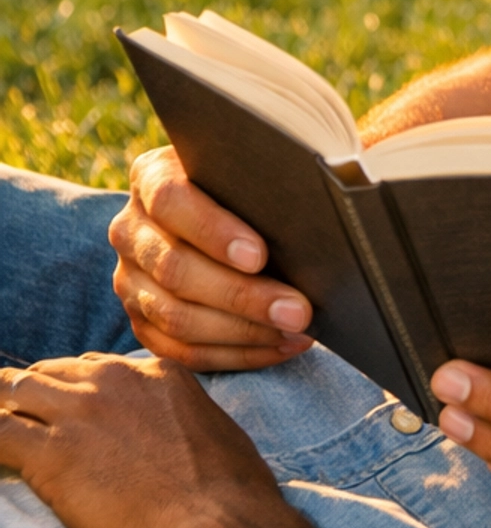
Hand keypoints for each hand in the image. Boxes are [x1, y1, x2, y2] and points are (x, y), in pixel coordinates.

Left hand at [0, 355, 289, 527]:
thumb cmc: (233, 495)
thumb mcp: (215, 431)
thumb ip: (179, 418)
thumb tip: (170, 437)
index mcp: (156, 372)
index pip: (95, 367)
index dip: (77, 392)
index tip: (71, 415)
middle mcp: (114, 380)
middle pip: (50, 373)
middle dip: (34, 397)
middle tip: (26, 424)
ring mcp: (78, 413)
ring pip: (14, 391)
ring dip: (6, 412)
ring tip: (5, 432)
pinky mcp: (49, 454)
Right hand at [109, 146, 312, 370]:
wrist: (217, 217)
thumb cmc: (247, 189)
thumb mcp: (250, 173)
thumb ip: (270, 180)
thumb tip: (323, 198)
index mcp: (152, 178)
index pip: (172, 201)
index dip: (214, 230)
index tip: (260, 255)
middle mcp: (130, 229)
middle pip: (176, 268)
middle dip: (243, 296)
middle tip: (298, 310)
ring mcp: (130, 280)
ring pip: (176, 317)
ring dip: (244, 331)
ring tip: (296, 331)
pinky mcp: (142, 321)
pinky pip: (182, 352)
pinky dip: (237, 354)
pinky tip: (281, 347)